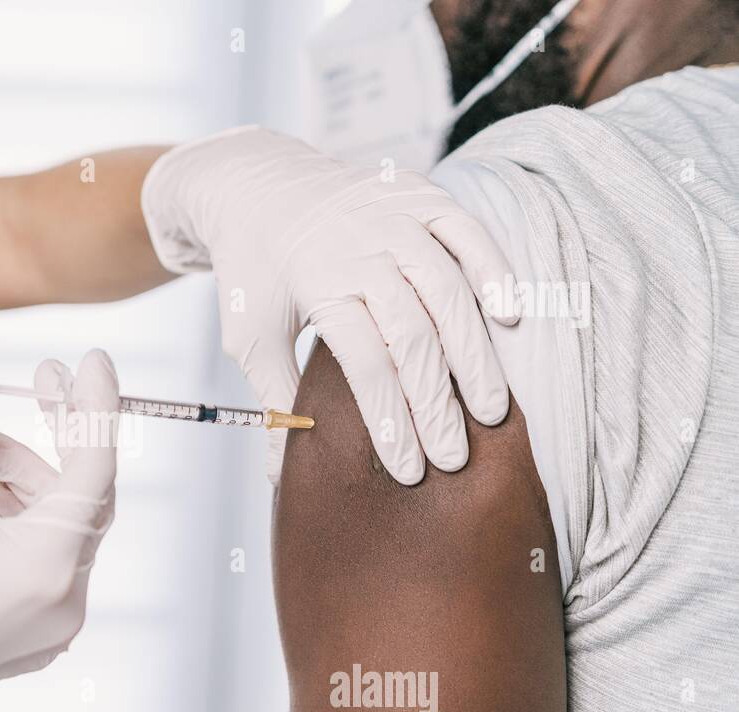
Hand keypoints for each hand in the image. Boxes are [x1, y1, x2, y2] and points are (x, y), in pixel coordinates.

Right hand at [0, 344, 119, 711]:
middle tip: (41, 379)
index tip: (92, 359)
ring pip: (64, 526)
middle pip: (84, 495)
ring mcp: (54, 626)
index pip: (97, 466)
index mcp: (48, 565)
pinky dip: (26, 519)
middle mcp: (67, 601)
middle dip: (61, 433)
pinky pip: (50, 561)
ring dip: (28, 476)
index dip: (95, 405)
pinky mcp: (34, 636)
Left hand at [142, 126, 515, 483]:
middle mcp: (358, 248)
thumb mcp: (249, 336)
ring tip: (491, 408)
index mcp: (316, 285)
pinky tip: (511, 317)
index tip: (410, 469)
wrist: (254, 186)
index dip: (391, 421)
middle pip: (412, 336)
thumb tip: (278, 475)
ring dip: (474, 353)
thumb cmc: (254, 271)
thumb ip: (275, 399)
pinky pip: (467, 231)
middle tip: (457, 454)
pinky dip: (494, 270)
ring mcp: (392, 217)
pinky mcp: (418, 193)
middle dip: (437, 403)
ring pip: (448, 290)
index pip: (367, 366)